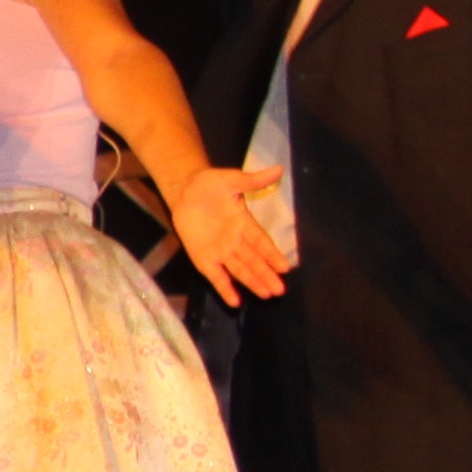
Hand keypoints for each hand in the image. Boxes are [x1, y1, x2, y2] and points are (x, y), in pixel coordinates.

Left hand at [164, 165, 289, 306]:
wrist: (185, 189)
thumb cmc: (211, 184)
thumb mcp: (233, 180)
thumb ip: (253, 180)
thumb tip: (278, 170)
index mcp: (244, 224)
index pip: (261, 242)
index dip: (272, 255)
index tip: (285, 268)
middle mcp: (235, 241)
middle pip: (253, 261)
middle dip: (266, 275)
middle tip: (280, 290)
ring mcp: (219, 250)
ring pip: (239, 270)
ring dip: (252, 283)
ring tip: (267, 295)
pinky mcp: (202, 257)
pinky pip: (215, 275)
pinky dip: (224, 287)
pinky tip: (235, 302)